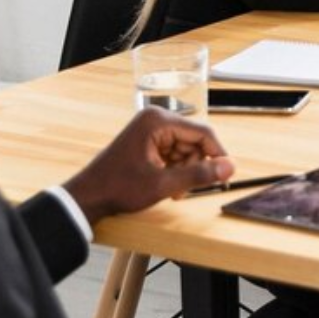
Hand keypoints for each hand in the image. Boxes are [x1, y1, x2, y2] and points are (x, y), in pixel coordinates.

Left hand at [61, 107, 233, 224]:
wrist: (89, 197)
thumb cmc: (118, 187)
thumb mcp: (163, 184)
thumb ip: (199, 175)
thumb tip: (229, 168)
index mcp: (158, 121)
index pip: (203, 132)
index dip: (218, 154)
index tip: (226, 175)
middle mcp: (155, 120)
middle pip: (195, 141)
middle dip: (195, 166)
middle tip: (186, 188)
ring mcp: (150, 130)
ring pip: (186, 149)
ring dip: (185, 171)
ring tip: (173, 190)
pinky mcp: (147, 142)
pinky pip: (174, 153)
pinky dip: (175, 170)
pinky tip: (167, 185)